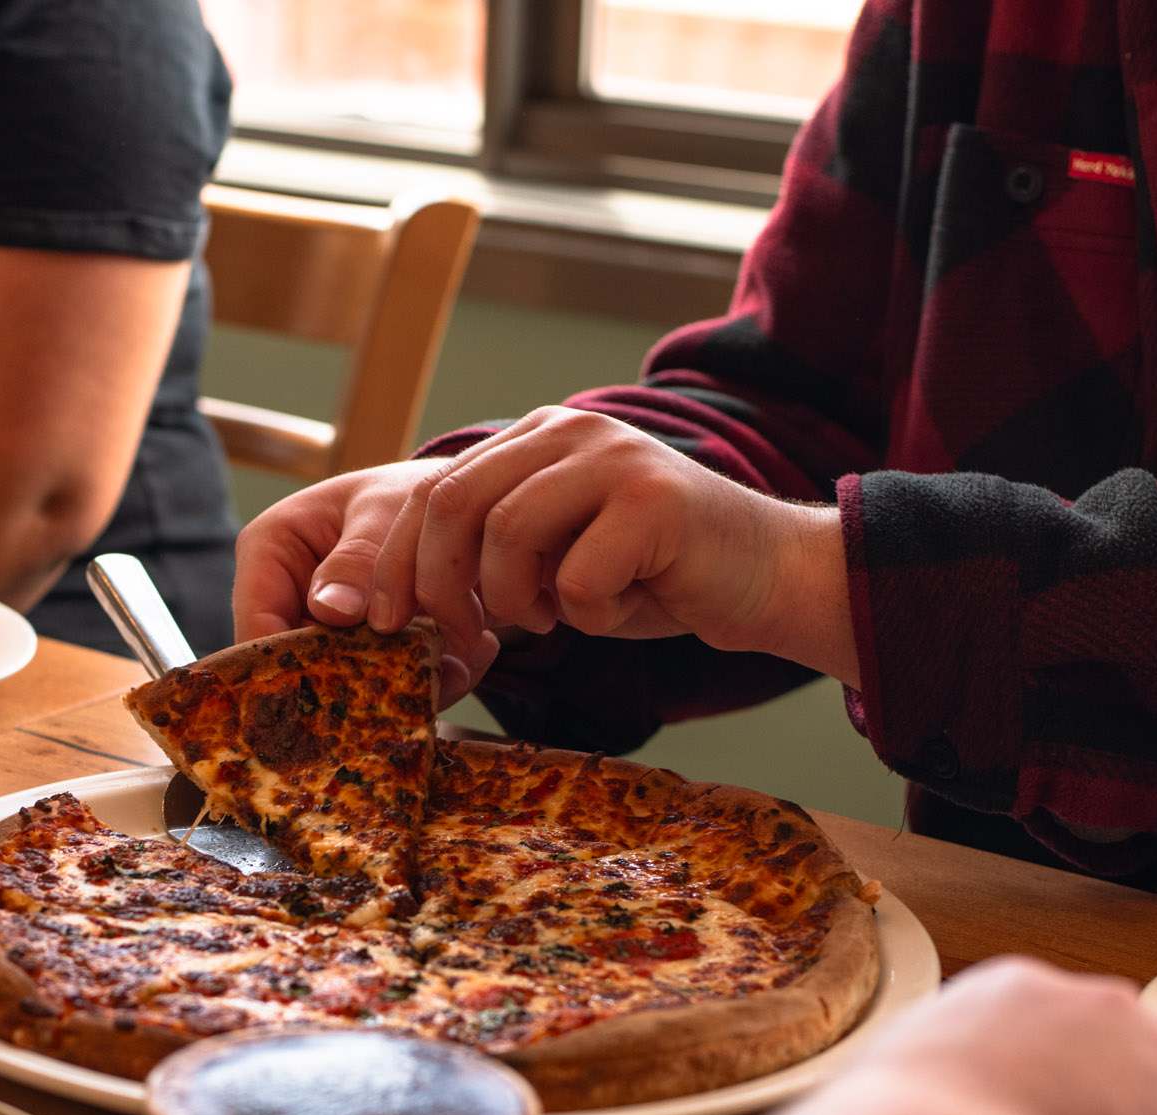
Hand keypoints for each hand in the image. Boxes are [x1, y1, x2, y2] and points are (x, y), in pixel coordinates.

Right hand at [233, 458, 479, 688]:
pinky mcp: (363, 656)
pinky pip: (379, 687)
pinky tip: (465, 663)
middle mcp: (286, 599)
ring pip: (343, 686)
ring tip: (456, 670)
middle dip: (358, 684)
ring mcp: (325, 633)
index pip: (258, 626)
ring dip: (400, 687)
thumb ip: (361, 558)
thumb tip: (332, 609)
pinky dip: (423, 682)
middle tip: (420, 682)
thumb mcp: (387, 513)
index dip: (291, 668)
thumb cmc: (412, 495)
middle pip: (299, 667)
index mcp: (269, 550)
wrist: (459, 511)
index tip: (345, 687)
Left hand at [237, 410, 858, 705]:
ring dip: (521, 602)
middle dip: (440, 587)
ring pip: (506, 537)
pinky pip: (578, 579)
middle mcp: (571, 432)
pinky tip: (627, 607)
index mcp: (538, 439)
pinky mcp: (654, 500)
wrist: (769, 578)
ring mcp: (614, 458)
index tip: (386, 623)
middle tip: (461, 639)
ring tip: (561, 616)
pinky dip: (592, 615)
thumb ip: (489, 555)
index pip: (434, 492)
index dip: (399, 563)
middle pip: (455, 505)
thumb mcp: (554, 561)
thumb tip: (395, 600)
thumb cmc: (655, 579)